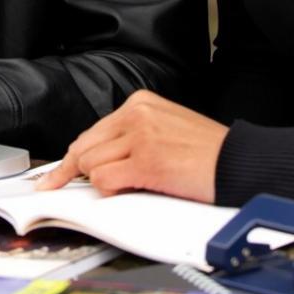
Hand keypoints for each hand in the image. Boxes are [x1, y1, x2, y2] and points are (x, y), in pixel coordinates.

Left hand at [35, 90, 227, 202]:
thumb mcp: (165, 128)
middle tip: (61, 188)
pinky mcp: (145, 162)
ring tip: (129, 185)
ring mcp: (140, 137)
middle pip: (84, 147)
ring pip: (90, 164)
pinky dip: (109, 190)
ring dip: (101, 182)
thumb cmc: (207, 152)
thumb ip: (132, 136)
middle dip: (73, 172)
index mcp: (141, 103)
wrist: (237, 162)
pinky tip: (129, 189)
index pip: (93, 131)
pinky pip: (104, 180)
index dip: (74, 157)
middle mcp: (136, 114)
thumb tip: (98, 160)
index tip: (55, 175)